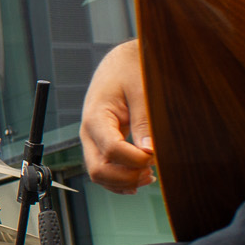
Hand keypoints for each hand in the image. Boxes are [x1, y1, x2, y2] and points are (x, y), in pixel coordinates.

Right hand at [81, 40, 155, 193]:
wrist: (121, 62)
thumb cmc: (130, 70)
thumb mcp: (141, 91)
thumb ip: (143, 122)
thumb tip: (149, 151)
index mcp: (96, 117)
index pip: (111, 150)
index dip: (135, 159)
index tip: (156, 155)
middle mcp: (88, 132)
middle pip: (98, 170)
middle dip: (127, 177)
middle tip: (152, 171)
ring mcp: (93, 140)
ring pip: (99, 175)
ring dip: (123, 182)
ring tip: (149, 175)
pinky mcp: (101, 143)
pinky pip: (104, 170)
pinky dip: (120, 179)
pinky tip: (139, 177)